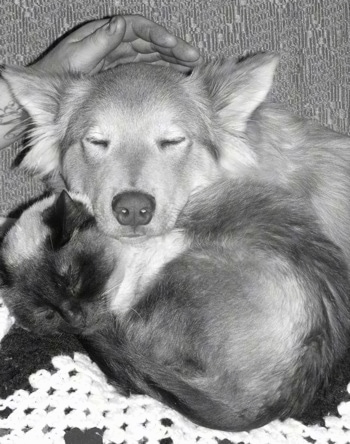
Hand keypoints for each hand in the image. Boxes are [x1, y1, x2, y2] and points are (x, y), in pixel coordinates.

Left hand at [34, 15, 200, 74]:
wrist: (50, 92)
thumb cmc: (58, 74)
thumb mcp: (76, 57)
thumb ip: (98, 42)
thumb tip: (119, 23)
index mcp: (104, 34)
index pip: (136, 28)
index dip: (156, 33)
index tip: (172, 43)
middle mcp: (115, 43)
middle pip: (149, 40)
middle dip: (172, 46)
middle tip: (194, 56)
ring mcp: (120, 58)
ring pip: (151, 54)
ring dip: (172, 59)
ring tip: (192, 66)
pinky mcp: (122, 72)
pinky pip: (146, 68)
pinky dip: (161, 70)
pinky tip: (176, 76)